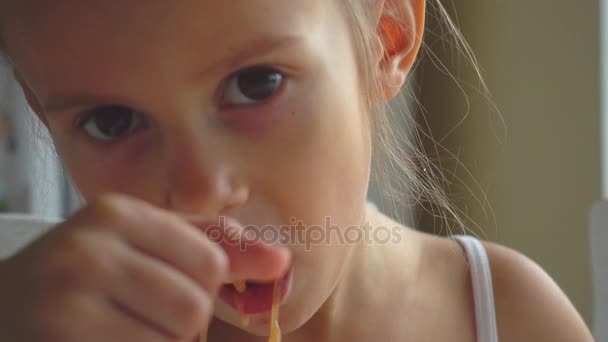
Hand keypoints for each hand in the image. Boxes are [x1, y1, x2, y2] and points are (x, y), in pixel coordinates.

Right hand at [0, 193, 289, 340]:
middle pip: (193, 307)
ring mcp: (68, 304)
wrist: (6, 308)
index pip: (211, 261)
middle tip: (140, 314)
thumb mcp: (146, 244)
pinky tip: (106, 340)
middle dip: (181, 323)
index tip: (171, 286)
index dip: (204, 286)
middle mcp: (89, 251)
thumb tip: (283, 261)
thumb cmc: (88, 276)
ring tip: (121, 329)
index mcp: (117, 214)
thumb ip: (214, 244)